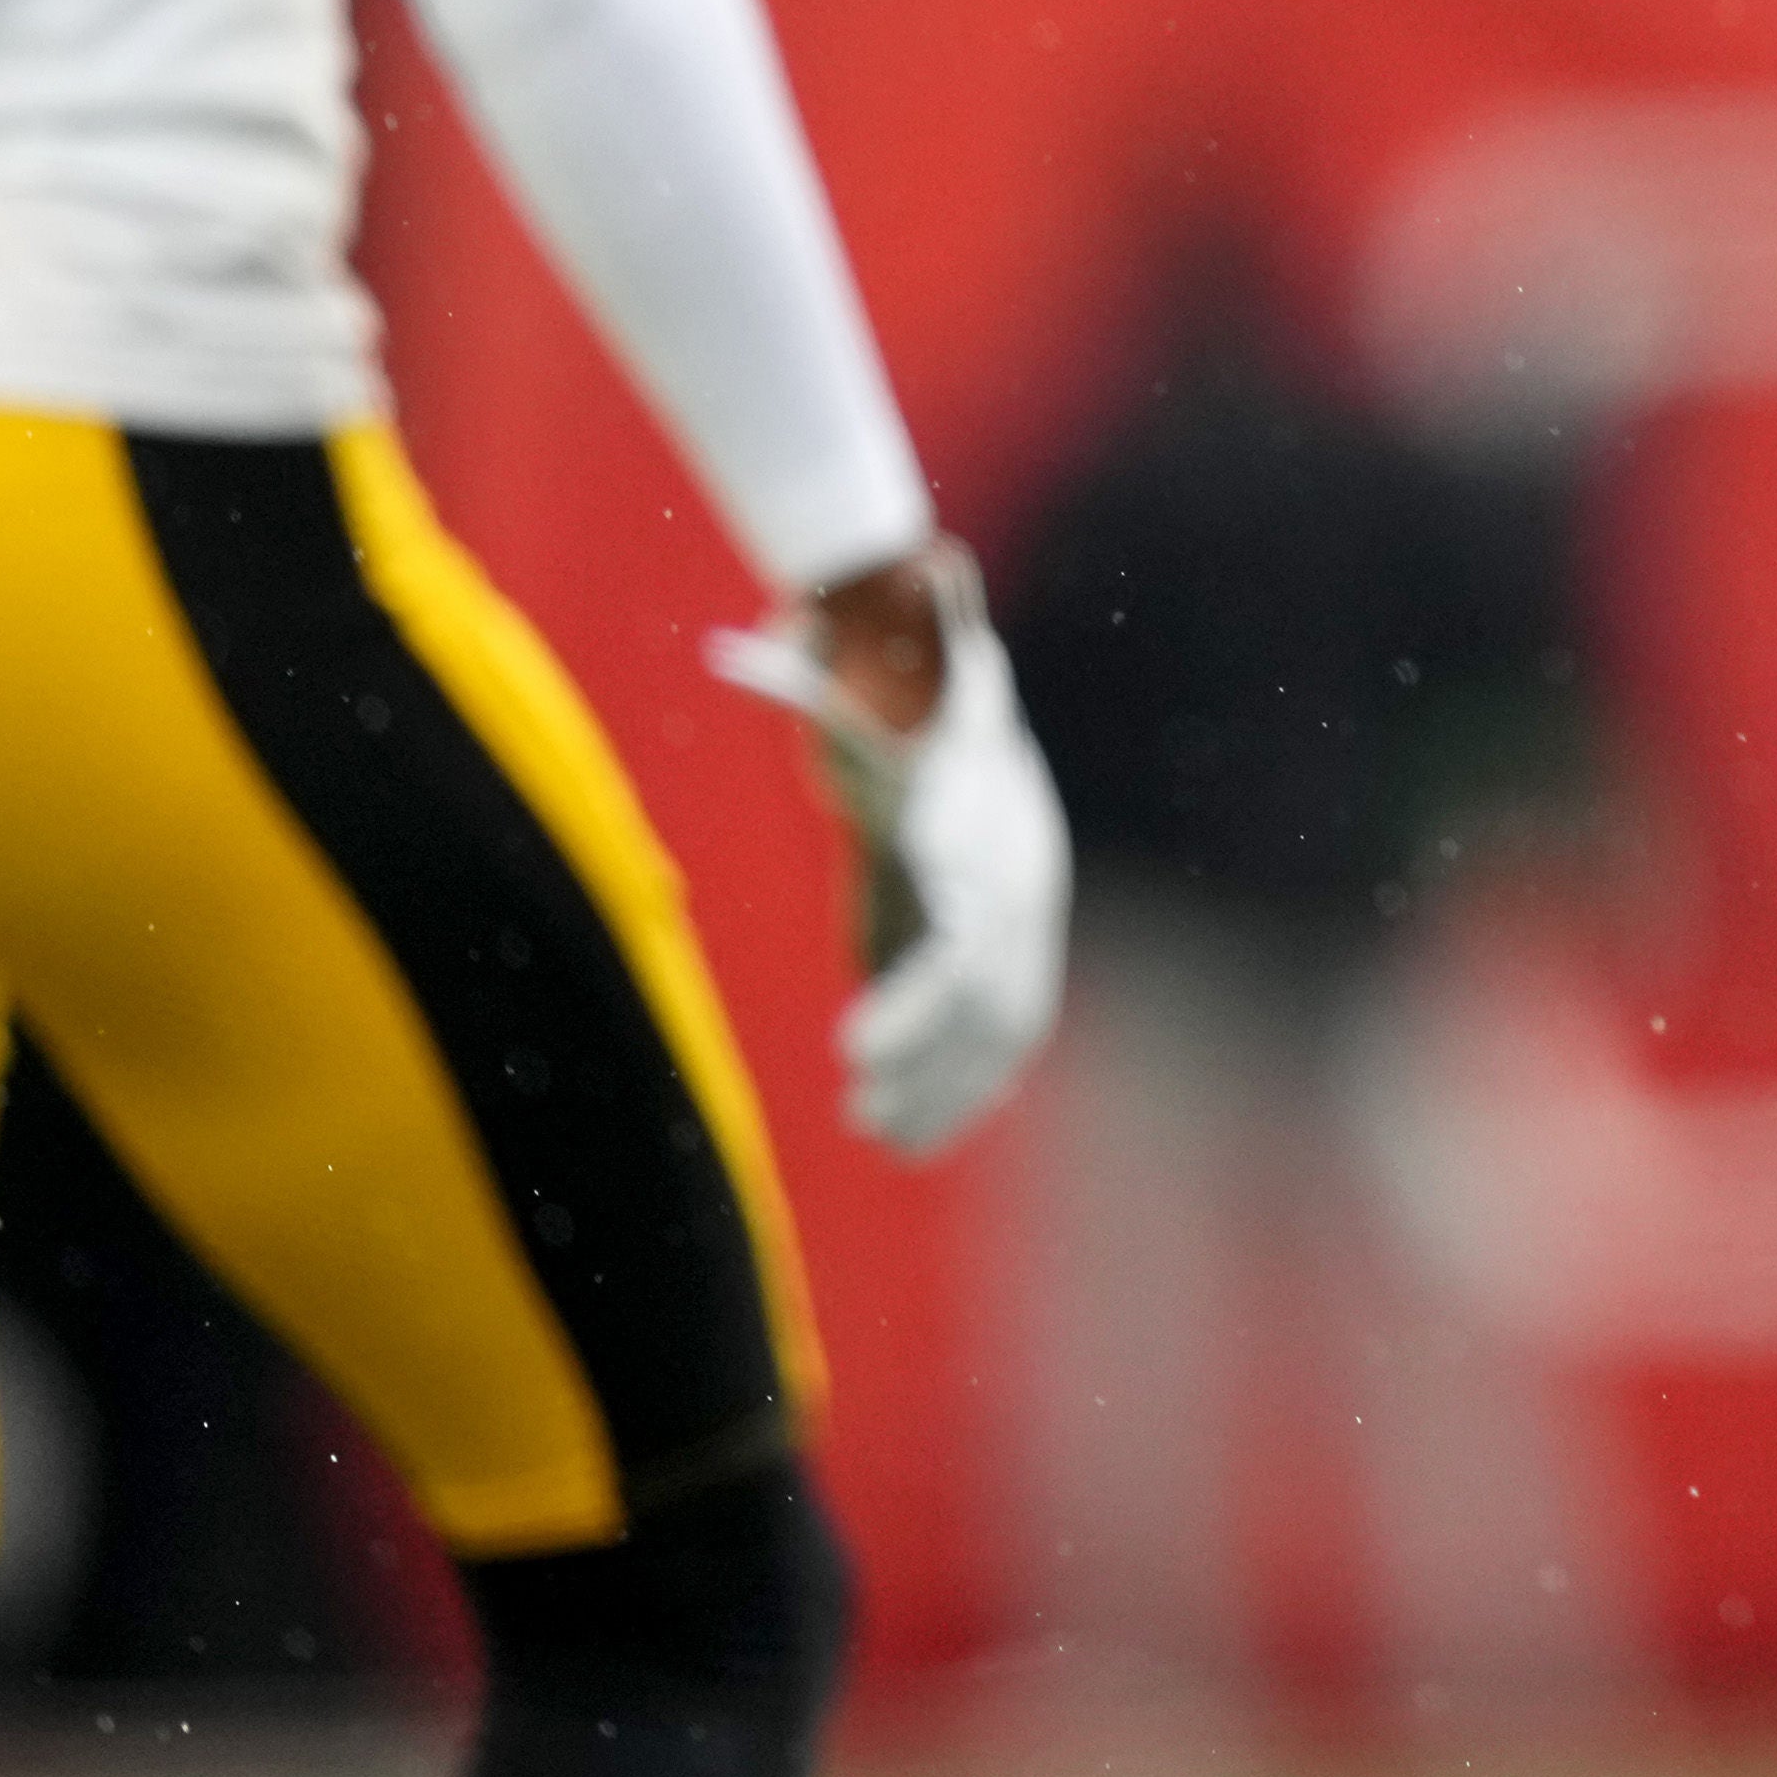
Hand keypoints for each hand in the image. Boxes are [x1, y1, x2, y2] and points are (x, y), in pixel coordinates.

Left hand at [708, 542, 1065, 1156]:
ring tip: (872, 1135)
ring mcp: (1020, 939)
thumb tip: (756, 635)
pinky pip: (996, 1047)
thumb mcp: (879, 697)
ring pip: (995, 1030)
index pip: (961, 925)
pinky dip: (958, 1096)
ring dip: (942, 1088)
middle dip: (924, 1048)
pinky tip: (901, 1140)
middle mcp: (1013, 892)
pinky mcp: (1006, 975)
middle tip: (855, 1097)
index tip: (854, 1042)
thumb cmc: (920, 723)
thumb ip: (827, 674)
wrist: (994, 750)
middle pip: (981, 989)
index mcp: (982, 833)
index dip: (914, 993)